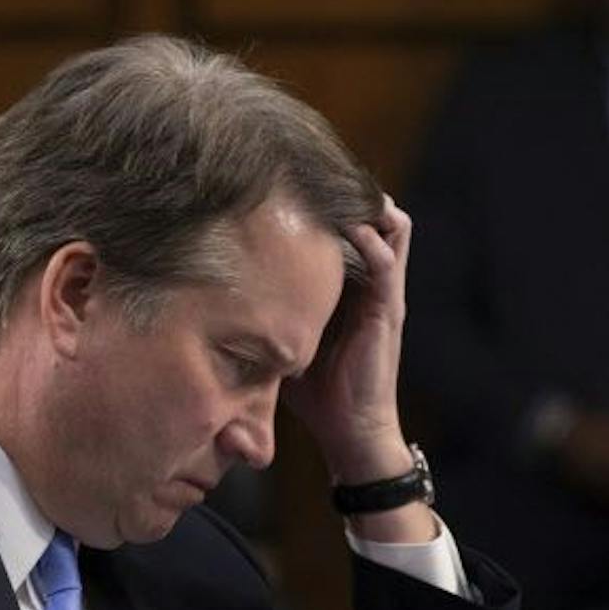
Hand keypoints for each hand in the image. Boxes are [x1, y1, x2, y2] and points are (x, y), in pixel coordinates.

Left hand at [286, 196, 413, 487]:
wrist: (350, 433)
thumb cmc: (317, 395)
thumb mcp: (283, 342)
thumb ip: (265, 315)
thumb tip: (214, 297)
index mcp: (350, 286)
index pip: (350, 226)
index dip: (332, 200)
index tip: (299, 180)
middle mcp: (373, 282)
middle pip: (377, 215)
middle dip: (352, 192)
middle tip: (318, 176)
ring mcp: (384, 294)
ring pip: (394, 227)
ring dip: (369, 206)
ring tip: (338, 192)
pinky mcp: (388, 309)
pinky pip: (387, 261)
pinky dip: (370, 240)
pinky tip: (346, 229)